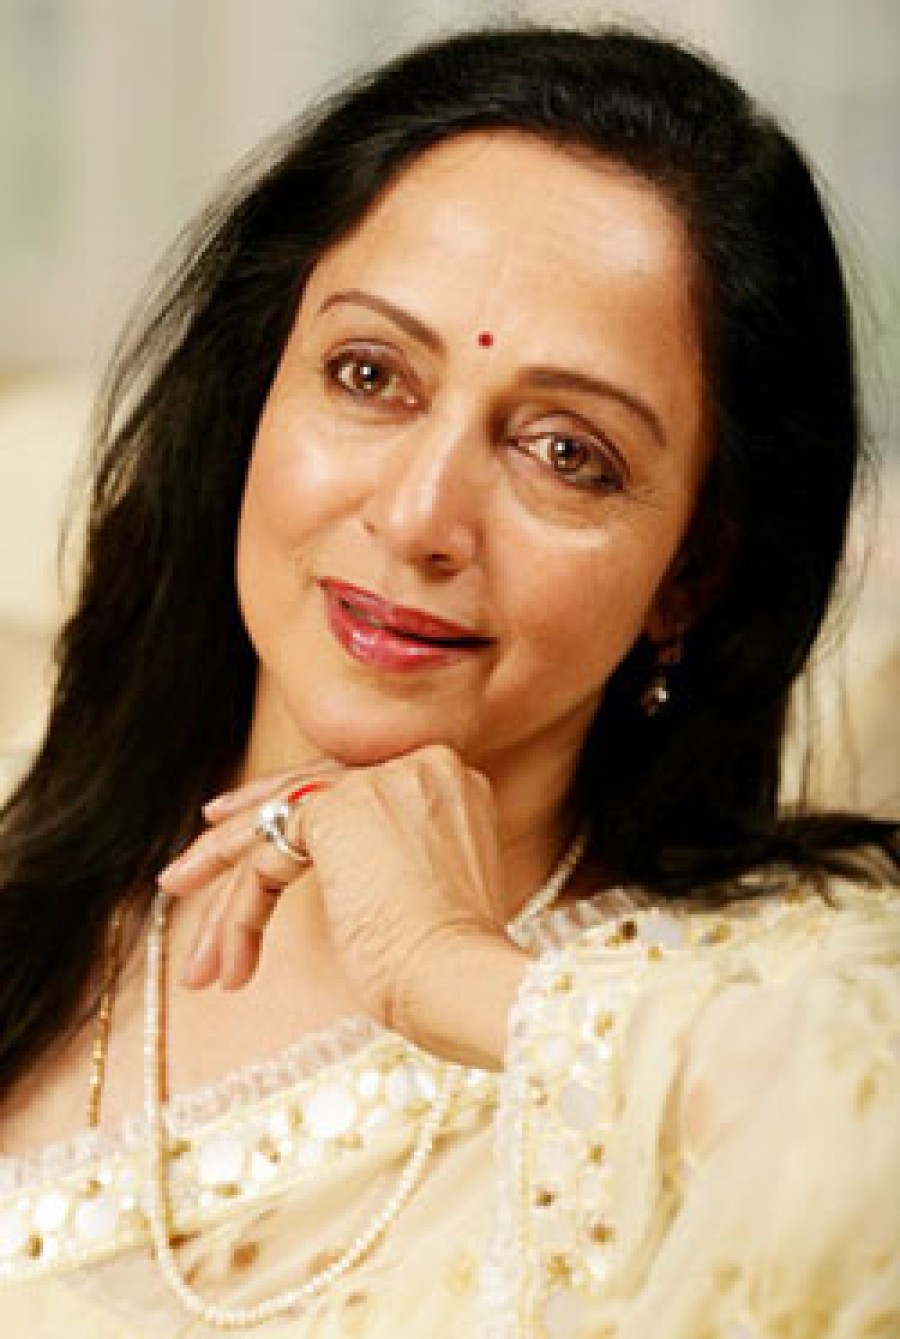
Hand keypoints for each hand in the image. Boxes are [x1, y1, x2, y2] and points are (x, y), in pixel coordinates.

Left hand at [158, 745, 529, 1062]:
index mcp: (449, 780)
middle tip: (184, 872)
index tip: (240, 820)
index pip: (352, 783)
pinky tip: (233, 963)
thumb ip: (391, 857)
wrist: (467, 981)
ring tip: (196, 963)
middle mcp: (418, 764)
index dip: (292, 806)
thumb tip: (344, 868)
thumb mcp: (430, 894)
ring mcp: (379, 780)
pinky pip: (266, 857)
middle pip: (306, 792)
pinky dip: (241, 913)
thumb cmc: (457, 969)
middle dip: (238, 834)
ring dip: (227, 898)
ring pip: (277, 827)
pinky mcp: (337, 808)